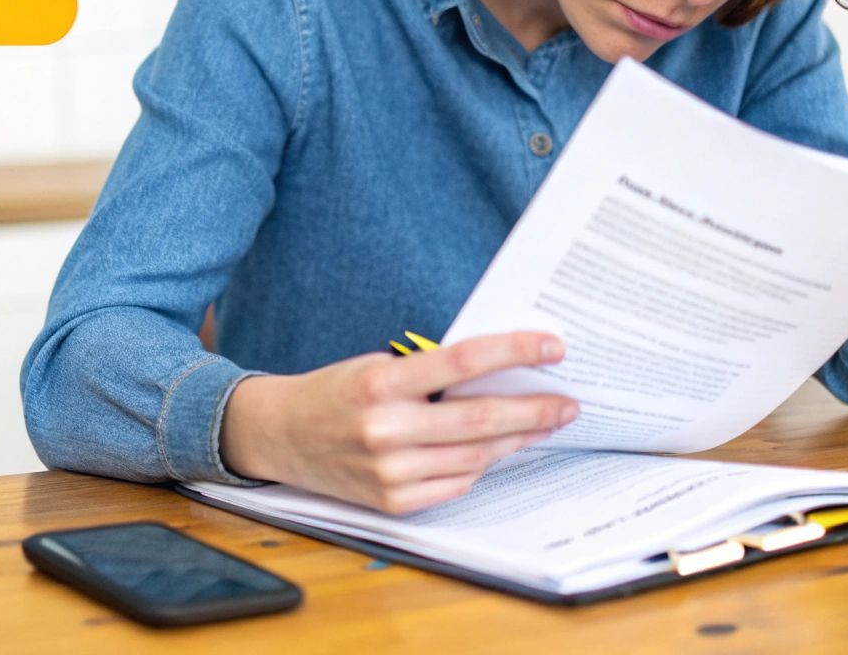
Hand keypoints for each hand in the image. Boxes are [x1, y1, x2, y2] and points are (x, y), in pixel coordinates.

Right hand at [220, 331, 578, 514]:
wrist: (279, 435)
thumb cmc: (335, 392)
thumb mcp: (375, 366)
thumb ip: (429, 373)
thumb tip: (499, 373)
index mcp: (380, 383)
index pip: (463, 362)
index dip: (514, 352)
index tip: (552, 347)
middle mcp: (385, 430)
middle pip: (481, 419)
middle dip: (534, 410)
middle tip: (568, 402)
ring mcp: (389, 472)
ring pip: (475, 457)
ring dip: (516, 440)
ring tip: (542, 425)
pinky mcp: (392, 502)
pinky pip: (454, 484)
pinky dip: (479, 467)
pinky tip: (495, 450)